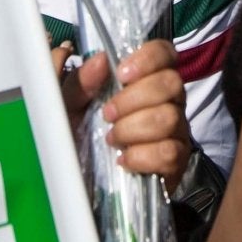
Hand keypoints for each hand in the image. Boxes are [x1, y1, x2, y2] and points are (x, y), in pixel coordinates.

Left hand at [57, 37, 194, 191]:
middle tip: (106, 114)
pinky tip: (123, 161)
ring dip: (133, 129)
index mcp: (143, 80)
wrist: (80, 188)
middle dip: (133, 99)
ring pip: (170, 118)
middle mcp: (166, 101)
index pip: (164, 53)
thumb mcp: (65, 109)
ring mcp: (174, 131)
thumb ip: (77, 83)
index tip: (121, 74)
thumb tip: (100, 60)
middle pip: (172, 82)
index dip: (148, 58)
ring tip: (111, 140)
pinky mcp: (176, 163)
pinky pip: (170, 153)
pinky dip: (141, 156)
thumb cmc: (75, 139)